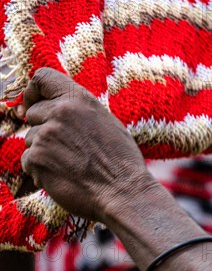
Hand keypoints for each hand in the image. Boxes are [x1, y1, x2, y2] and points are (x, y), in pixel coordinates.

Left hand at [21, 68, 154, 221]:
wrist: (124, 192)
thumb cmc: (121, 162)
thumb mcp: (107, 123)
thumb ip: (80, 111)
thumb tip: (57, 107)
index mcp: (80, 99)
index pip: (42, 78)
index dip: (34, 92)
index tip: (36, 106)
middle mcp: (60, 112)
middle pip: (33, 114)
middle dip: (44, 130)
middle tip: (67, 149)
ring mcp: (46, 135)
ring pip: (30, 139)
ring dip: (44, 153)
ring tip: (71, 166)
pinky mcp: (37, 158)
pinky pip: (28, 161)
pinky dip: (41, 171)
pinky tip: (64, 177)